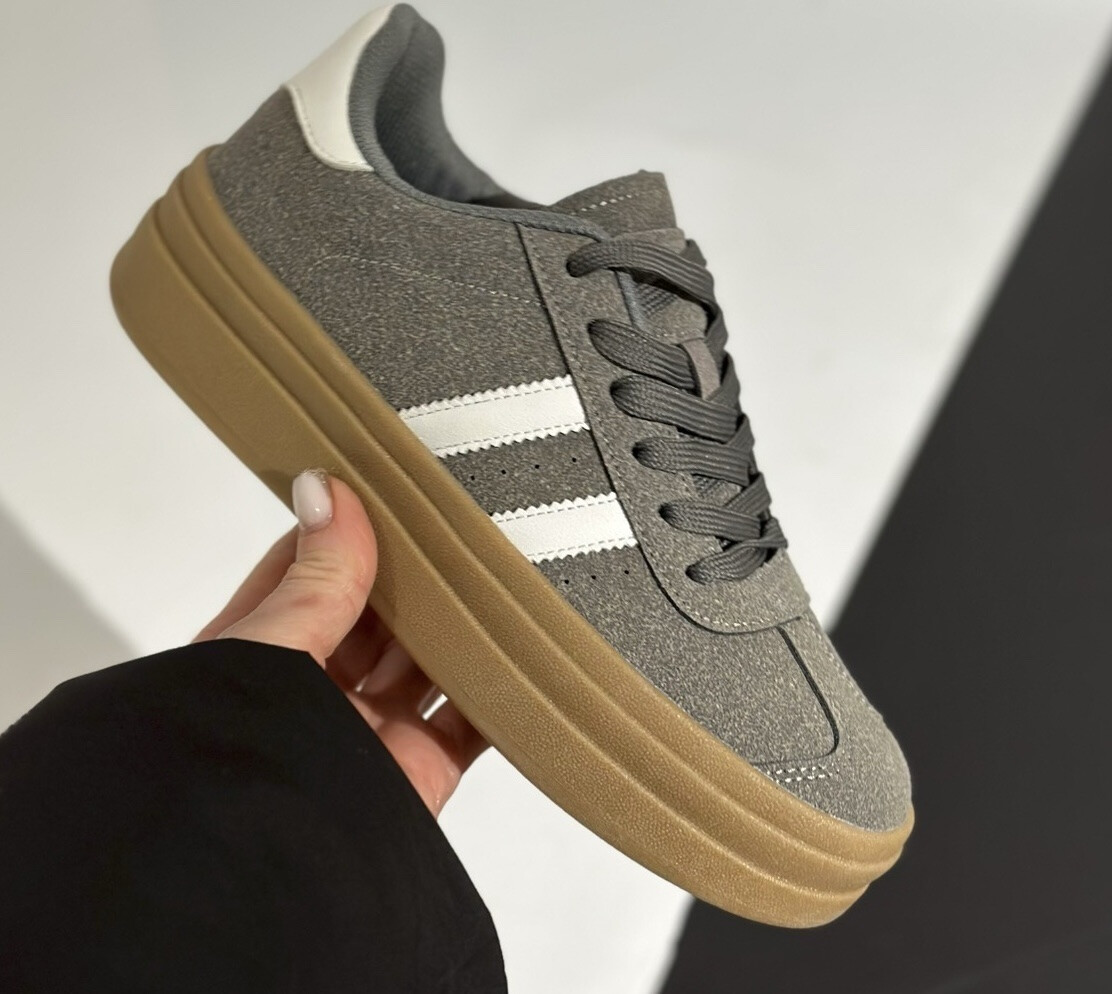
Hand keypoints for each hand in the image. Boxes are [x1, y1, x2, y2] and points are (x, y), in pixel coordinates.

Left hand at [194, 470, 486, 815]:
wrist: (263, 881)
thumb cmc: (226, 768)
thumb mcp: (268, 649)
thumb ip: (313, 578)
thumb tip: (329, 495)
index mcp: (259, 656)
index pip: (308, 572)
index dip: (345, 530)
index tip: (384, 490)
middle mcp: (313, 693)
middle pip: (377, 615)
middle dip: (414, 577)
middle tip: (455, 528)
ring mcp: (368, 733)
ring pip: (427, 661)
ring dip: (461, 626)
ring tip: (497, 574)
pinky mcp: (418, 772)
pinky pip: (471, 722)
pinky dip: (500, 691)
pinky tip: (520, 652)